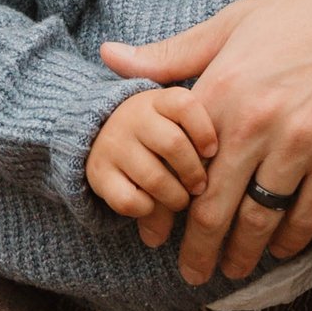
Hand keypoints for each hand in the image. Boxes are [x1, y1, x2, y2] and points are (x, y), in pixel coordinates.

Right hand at [86, 86, 216, 238]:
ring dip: (175, 198)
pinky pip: (130, 201)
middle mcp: (132, 118)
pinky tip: (151, 205)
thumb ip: (196, 140)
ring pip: (155, 179)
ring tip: (180, 200)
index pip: (185, 105)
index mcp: (157, 101)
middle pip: (174, 145)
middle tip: (199, 187)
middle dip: (194, 174)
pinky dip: (147, 210)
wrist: (99, 134)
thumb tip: (213, 187)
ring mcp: (113, 145)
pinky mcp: (98, 173)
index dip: (204, 132)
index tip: (212, 152)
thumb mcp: (172, 122)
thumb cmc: (154, 133)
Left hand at [101, 0, 311, 288]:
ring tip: (233, 268)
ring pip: (260, 220)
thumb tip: (110, 57)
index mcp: (226, 87)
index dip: (164, 208)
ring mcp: (306, 144)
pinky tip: (281, 248)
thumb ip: (174, 52)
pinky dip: (291, 240)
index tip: (155, 230)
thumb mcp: (237, 20)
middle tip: (191, 272)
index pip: (179, 166)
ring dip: (242, 253)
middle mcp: (260, 122)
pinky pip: (310, 216)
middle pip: (215, 208)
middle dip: (198, 249)